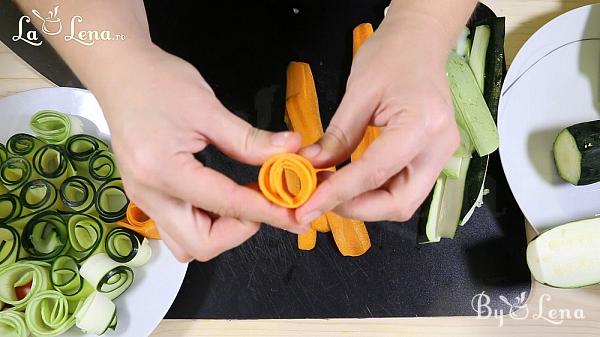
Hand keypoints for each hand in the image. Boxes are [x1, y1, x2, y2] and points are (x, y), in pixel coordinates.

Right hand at [94, 45, 304, 261]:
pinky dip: (206, 224)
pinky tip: (222, 199)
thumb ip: (249, 139)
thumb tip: (291, 150)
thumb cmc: (159, 82)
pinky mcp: (146, 198)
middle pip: (200, 245)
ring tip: (243, 201)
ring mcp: (144, 200)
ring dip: (221, 233)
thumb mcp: (208, 108)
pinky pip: (178, 229)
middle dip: (238, 232)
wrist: (120, 73)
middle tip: (262, 204)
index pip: (224, 203)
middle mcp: (149, 196)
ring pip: (186, 245)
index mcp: (163, 171)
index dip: (264, 210)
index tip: (293, 212)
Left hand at [296, 17, 459, 223]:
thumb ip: (336, 136)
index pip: (375, 172)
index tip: (307, 206)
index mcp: (422, 125)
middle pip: (399, 203)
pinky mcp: (431, 159)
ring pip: (402, 201)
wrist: (421, 41)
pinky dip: (373, 193)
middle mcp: (439, 148)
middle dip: (356, 209)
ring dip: (363, 204)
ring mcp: (440, 156)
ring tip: (330, 191)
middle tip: (319, 201)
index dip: (338, 193)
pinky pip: (402, 188)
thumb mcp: (357, 93)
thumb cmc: (392, 54)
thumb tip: (309, 167)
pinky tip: (348, 184)